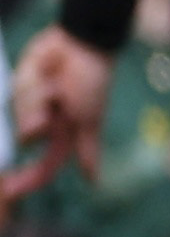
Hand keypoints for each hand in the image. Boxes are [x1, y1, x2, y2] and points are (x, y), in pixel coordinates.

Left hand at [13, 28, 112, 174]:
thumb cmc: (92, 82)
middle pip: (25, 137)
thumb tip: (94, 181)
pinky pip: (16, 93)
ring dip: (40, 97)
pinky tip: (44, 72)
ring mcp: (26, 105)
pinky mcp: (16, 87)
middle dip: (36, 115)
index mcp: (60, 136)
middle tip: (54, 100)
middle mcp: (40, 124)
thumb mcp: (91, 119)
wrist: (80, 44)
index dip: (25, 181)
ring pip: (19, 114)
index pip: (41, 167)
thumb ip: (88, 149)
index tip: (8, 192)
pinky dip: (30, 84)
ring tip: (57, 83)